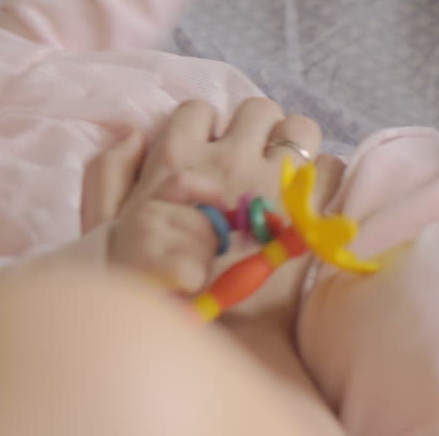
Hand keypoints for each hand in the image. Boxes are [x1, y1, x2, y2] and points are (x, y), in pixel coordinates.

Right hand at [83, 98, 339, 293]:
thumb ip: (108, 172)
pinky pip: (332, 166)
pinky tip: (308, 203)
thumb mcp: (106, 225)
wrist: (217, 330)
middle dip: (258, 130)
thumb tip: (134, 133)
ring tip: (288, 175)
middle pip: (256, 108)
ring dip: (296, 147)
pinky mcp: (312, 206)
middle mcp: (227, 157)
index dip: (207, 129)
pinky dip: (324, 180)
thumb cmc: (153, 282)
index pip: (198, 109)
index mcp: (175, 157)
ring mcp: (274, 178)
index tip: (211, 154)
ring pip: (300, 127)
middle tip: (255, 161)